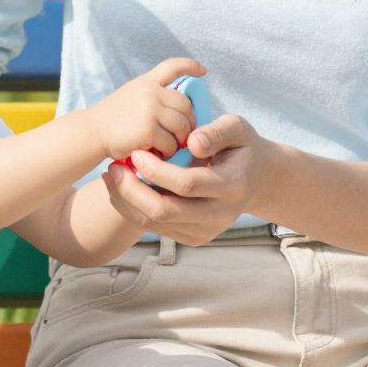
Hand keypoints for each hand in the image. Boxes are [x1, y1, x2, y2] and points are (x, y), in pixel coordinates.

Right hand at [88, 58, 203, 161]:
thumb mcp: (130, 96)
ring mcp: (150, 109)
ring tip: (169, 147)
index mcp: (146, 82)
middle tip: (183, 136)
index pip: (172, 66)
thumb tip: (181, 109)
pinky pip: (171, 142)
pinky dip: (168, 151)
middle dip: (189, 122)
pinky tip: (158, 153)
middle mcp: (150, 91)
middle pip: (185, 104)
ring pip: (181, 125)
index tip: (203, 71)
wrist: (91, 132)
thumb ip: (152, 96)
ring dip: (179, 139)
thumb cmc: (112, 120)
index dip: (190, 66)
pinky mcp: (148, 129)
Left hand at [103, 112, 271, 244]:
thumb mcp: (237, 128)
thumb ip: (216, 132)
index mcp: (232, 186)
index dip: (157, 171)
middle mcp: (220, 215)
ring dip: (126, 200)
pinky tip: (123, 188)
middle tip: (114, 167)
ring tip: (112, 175)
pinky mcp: (194, 238)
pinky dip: (133, 209)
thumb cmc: (241, 147)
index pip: (187, 184)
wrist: (255, 178)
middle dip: (132, 190)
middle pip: (165, 210)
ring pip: (155, 223)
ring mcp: (206, 231)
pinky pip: (155, 228)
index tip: (137, 153)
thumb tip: (192, 141)